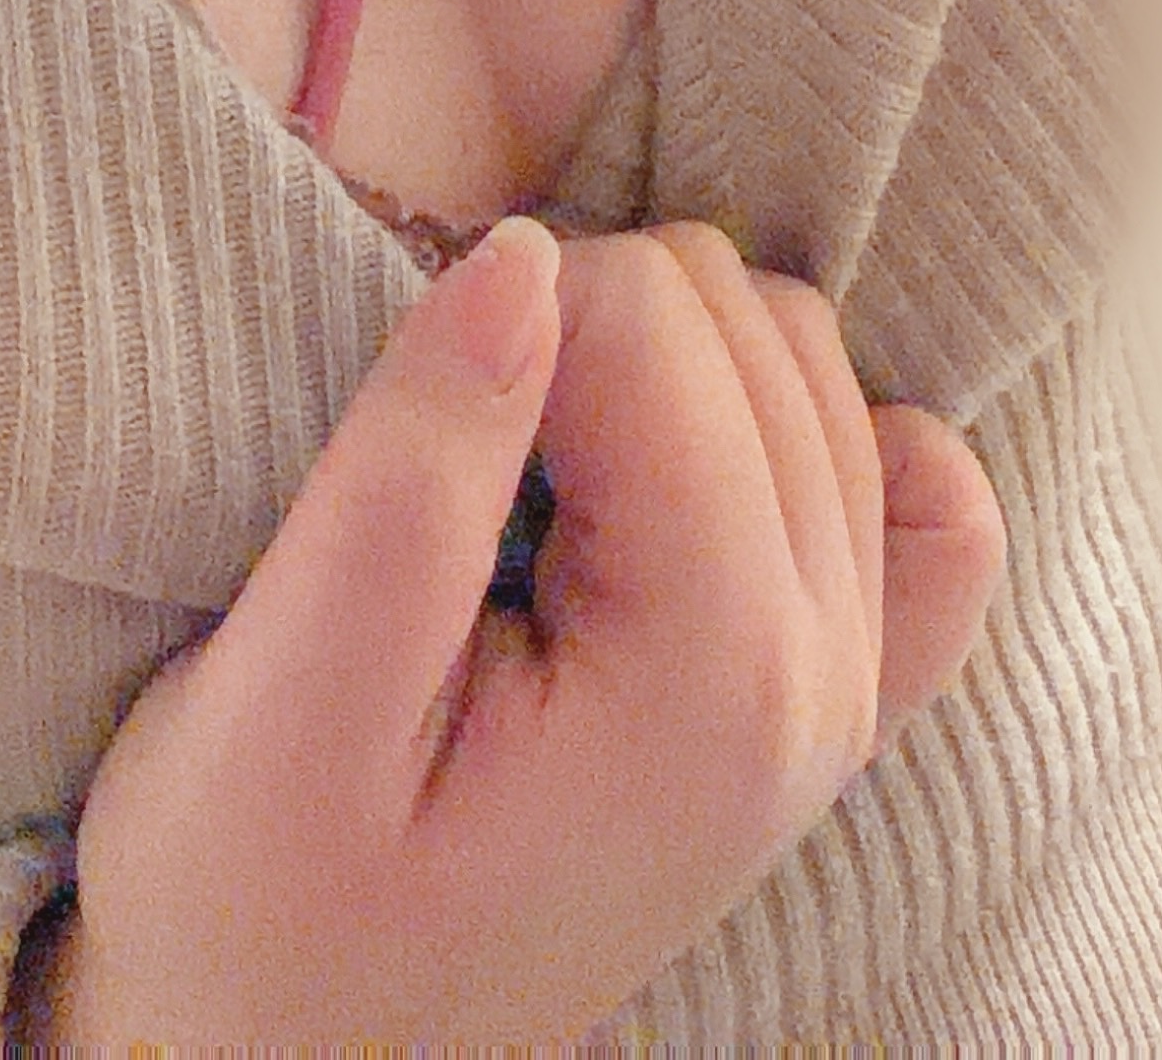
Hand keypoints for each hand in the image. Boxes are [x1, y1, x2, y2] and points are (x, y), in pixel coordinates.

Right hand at [24, 216, 1004, 1047]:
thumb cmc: (254, 908)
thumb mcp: (284, 697)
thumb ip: (412, 470)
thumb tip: (522, 253)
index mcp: (712, 681)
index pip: (646, 313)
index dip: (491, 318)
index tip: (402, 444)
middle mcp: (823, 681)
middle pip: (739, 317)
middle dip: (575, 327)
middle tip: (444, 461)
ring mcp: (845, 697)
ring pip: (801, 357)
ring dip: (652, 359)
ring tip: (515, 472)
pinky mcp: (826, 704)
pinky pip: (907, 490)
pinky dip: (798, 430)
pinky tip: (673, 468)